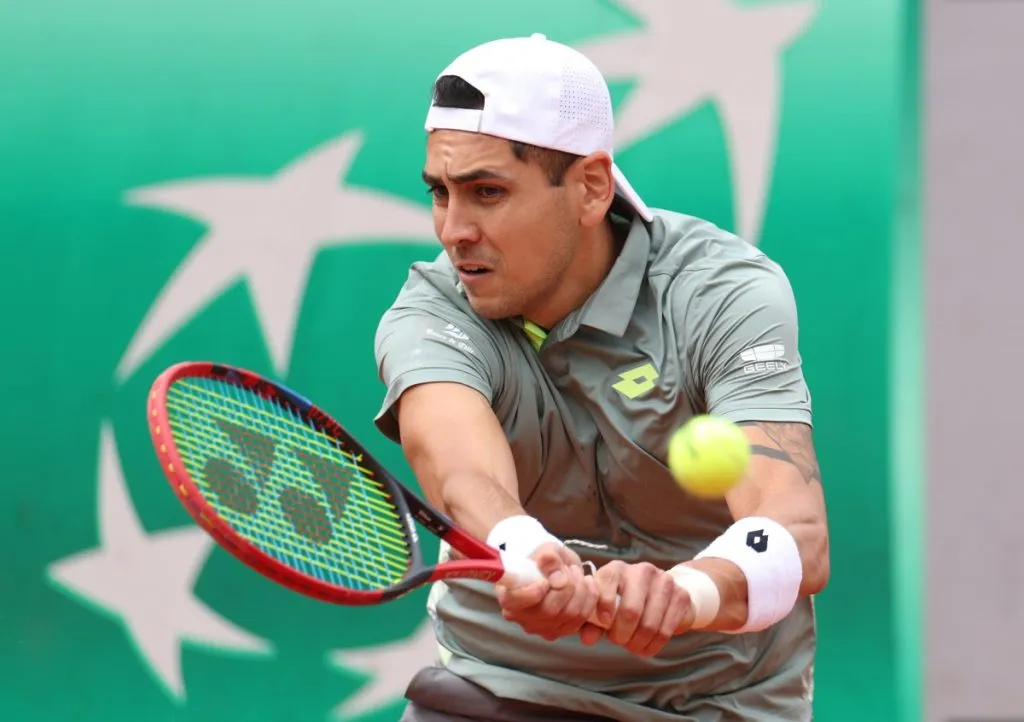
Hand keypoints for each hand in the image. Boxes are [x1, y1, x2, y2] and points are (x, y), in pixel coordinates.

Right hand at [495, 542, 599, 640]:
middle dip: (567, 586)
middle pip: (549, 610)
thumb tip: (552, 567)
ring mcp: (540, 627)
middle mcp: (521, 617)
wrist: (554, 570)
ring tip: (577, 574)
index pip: (515, 602)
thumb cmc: (544, 560)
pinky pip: (581, 619)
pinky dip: (589, 599)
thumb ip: (549, 557)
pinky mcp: (559, 631)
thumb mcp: (546, 550)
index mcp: (509, 595)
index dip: (531, 593)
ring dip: (581, 590)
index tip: (544, 580)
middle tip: (570, 569)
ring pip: (569, 615)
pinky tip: (587, 585)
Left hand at [579, 561, 694, 656]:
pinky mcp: (681, 596)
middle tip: (618, 642)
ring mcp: (664, 581)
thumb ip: (593, 622)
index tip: (604, 624)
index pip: (608, 580)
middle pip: (631, 611)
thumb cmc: (623, 601)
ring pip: (649, 625)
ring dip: (637, 643)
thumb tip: (588, 639)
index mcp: (618, 569)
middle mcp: (642, 571)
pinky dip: (653, 646)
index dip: (603, 605)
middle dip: (621, 635)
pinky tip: (645, 648)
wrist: (661, 593)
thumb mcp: (605, 607)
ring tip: (631, 646)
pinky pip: (666, 630)